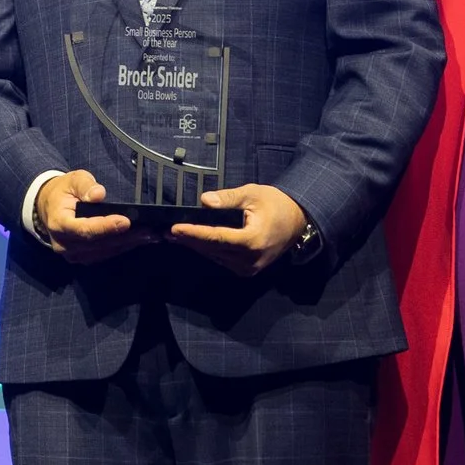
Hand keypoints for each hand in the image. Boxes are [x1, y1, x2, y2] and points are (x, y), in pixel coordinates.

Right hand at [36, 170, 159, 263]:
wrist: (49, 208)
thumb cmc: (63, 192)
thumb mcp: (72, 180)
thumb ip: (85, 186)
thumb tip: (99, 194)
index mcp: (59, 223)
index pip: (84, 229)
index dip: (105, 227)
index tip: (126, 222)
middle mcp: (64, 244)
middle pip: (98, 243)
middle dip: (124, 237)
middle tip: (148, 230)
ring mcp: (73, 254)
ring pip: (104, 251)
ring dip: (127, 244)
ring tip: (149, 235)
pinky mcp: (82, 258)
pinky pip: (104, 254)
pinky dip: (121, 247)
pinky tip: (138, 240)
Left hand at [169, 184, 309, 276]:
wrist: (297, 221)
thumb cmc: (276, 204)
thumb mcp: (252, 194)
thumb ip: (228, 199)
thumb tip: (204, 201)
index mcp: (253, 241)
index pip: (216, 238)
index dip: (194, 233)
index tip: (175, 228)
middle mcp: (250, 260)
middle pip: (212, 250)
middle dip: (189, 240)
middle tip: (167, 231)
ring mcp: (249, 268)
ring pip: (216, 257)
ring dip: (196, 246)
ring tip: (176, 236)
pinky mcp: (248, 270)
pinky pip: (223, 260)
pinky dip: (209, 250)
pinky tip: (194, 242)